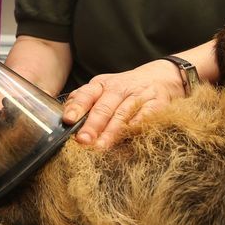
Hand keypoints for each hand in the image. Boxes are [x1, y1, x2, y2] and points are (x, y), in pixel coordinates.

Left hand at [61, 60, 182, 147]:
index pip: (86, 95)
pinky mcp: (156, 104)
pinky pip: (145, 115)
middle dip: (92, 125)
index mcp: (101, 85)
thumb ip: (83, 101)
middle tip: (83, 140)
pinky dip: (137, 126)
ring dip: (111, 132)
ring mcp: (137, 96)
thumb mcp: (101, 90)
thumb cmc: (123, 89)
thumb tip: (64, 118)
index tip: (69, 120)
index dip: (77, 107)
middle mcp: (118, 89)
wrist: (160, 77)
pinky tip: (129, 137)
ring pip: (122, 114)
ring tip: (101, 146)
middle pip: (103, 107)